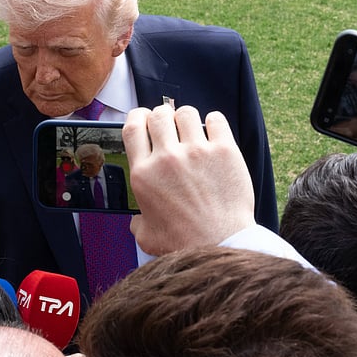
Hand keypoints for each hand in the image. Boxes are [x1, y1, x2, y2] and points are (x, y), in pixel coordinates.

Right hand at [122, 104, 255, 255]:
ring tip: (192, 131)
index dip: (137, 116)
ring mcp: (196, 152)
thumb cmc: (185, 242)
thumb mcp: (147, 236)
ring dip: (186, 119)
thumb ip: (137, 222)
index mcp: (144, 174)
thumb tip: (137, 220)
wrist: (222, 244)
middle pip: (158, 115)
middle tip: (169, 125)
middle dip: (162, 116)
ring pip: (186, 113)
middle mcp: (167, 158)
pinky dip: (213, 123)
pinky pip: (215, 120)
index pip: (132, 128)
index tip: (143, 117)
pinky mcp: (224, 151)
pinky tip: (213, 133)